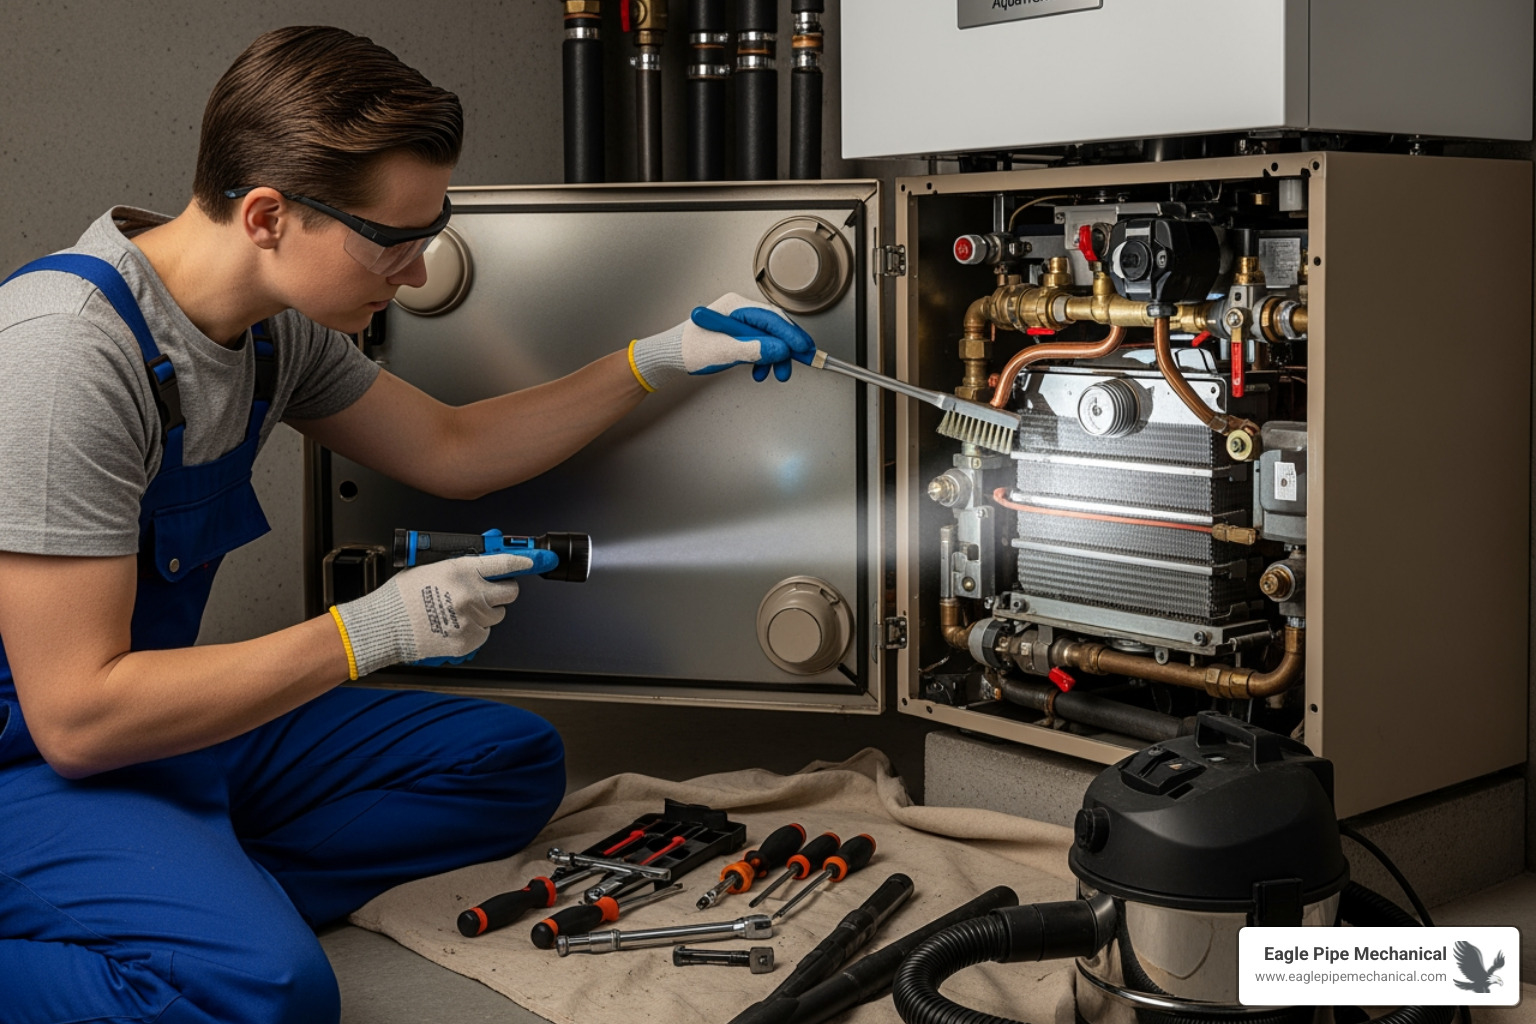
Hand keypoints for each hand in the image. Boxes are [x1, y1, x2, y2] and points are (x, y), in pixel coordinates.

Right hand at [331, 553, 529, 677]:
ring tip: (460, 610)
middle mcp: (471, 594)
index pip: (506, 562)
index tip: (537, 560)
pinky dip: (475, 630)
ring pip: (498, 614)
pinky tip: (455, 625)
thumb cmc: (401, 597)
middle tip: (487, 589)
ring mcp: (472, 619)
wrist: (384, 627)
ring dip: (486, 611)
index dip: (525, 560)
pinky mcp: (468, 641)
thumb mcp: (431, 567)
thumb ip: (463, 561)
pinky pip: (485, 634)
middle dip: (502, 589)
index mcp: (462, 570)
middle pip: (510, 591)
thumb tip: (487, 550)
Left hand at [627, 292, 816, 389]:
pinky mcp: (738, 335)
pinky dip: (765, 359)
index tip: (804, 349)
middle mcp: (739, 311)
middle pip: (774, 327)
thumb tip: (780, 349)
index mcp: (735, 306)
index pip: (772, 318)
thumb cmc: (687, 349)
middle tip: (797, 363)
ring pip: (769, 338)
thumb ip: (753, 349)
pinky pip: (760, 345)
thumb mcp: (723, 351)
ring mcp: (739, 323)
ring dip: (776, 357)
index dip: (790, 335)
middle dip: (787, 348)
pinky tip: (761, 371)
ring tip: (777, 374)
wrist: (669, 357)